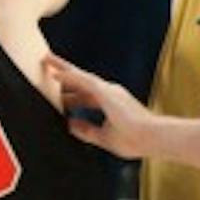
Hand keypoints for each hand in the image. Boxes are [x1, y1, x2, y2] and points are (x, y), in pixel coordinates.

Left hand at [42, 55, 159, 159]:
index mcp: (110, 103)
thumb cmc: (135, 139)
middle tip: (47, 67)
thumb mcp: (104, 137)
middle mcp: (109, 92)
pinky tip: (54, 73)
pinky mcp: (107, 92)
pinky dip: (68, 76)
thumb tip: (70, 125)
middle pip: (81, 81)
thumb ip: (87, 131)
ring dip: (63, 68)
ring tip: (46, 60)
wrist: (152, 138)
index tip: (56, 95)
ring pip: (80, 76)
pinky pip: (83, 81)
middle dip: (64, 75)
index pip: (85, 96)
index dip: (70, 95)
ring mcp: (108, 90)